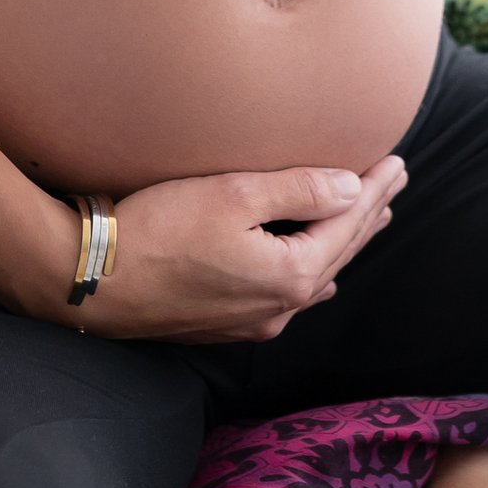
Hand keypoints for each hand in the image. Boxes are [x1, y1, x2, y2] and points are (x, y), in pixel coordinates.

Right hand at [20, 154, 405, 342]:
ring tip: (367, 220)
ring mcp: (252, 321)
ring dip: (341, 243)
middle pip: (338, 252)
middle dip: (367, 215)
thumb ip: (299, 190)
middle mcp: (279, 307)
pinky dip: (311, 273)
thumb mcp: (232, 195)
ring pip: (314, 276)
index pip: (347, 223)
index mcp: (291, 274)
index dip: (374, 190)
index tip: (397, 162)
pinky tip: (318, 279)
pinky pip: (286, 296)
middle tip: (394, 183)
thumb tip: (352, 189)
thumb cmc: (157, 230)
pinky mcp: (223, 325)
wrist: (91, 282)